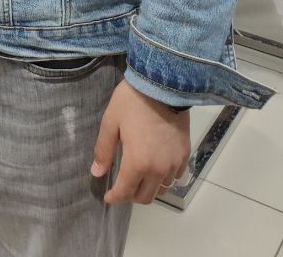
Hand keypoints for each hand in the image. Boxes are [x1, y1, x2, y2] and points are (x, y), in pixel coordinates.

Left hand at [91, 79, 189, 204]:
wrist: (163, 84)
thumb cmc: (132, 101)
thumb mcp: (111, 122)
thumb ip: (104, 150)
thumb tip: (97, 173)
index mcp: (138, 163)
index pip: (125, 192)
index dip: (115, 198)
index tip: (108, 197)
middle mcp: (158, 169)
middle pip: (146, 197)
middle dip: (131, 196)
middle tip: (122, 187)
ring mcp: (174, 163)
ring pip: (162, 189)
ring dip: (149, 189)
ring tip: (139, 178)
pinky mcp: (185, 154)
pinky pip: (175, 177)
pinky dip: (164, 178)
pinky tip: (156, 167)